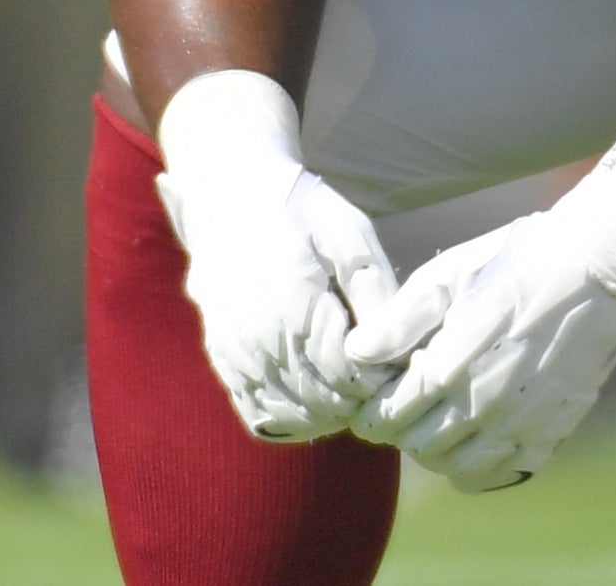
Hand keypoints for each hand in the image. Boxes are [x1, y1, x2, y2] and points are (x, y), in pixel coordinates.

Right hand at [154, 72, 399, 441]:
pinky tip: (316, 400)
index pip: (343, 371)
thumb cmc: (301, 211)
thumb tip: (393, 344)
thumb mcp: (348, 230)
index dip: (376, 379)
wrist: (229, 196)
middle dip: (358, 399)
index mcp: (293, 295)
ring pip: (291, 413)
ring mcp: (234, 349)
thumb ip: (373, 286)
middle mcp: (257, 330)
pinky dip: (292, 419)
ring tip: (353, 389)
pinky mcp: (222, 359)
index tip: (393, 366)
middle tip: (380, 381)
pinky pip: (258, 412)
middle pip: (320, 399)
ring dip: (329, 413)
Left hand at [347, 111, 615, 490]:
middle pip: (416, 446)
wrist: (598, 270)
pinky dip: (474, 467)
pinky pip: (498, 475)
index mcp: (451, 366)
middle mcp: (485, 408)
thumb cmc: (516, 262)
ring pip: (454, 468)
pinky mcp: (550, 436)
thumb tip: (357, 355)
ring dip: (433, 449)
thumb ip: (399, 322)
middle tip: (398, 403)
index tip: (370, 396)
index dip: (370, 411)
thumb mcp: (448, 275)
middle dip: (398, 428)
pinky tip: (470, 437)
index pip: (389, 416)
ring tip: (433, 417)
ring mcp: (521, 428)